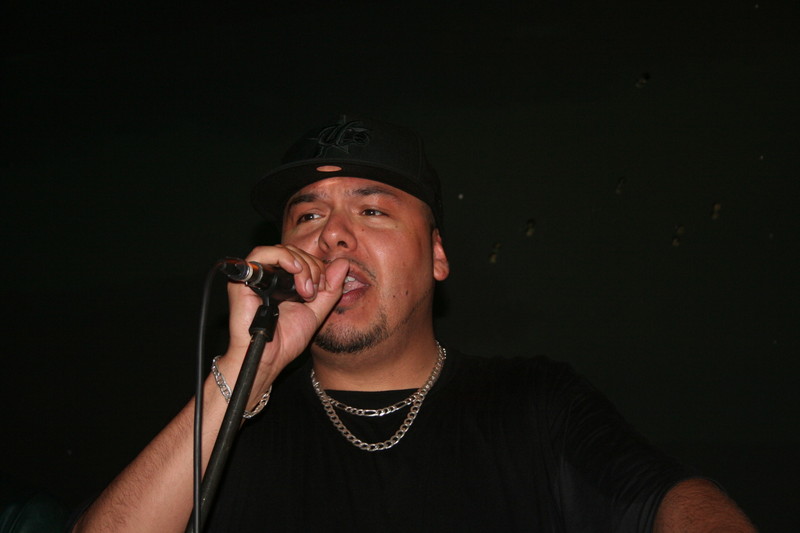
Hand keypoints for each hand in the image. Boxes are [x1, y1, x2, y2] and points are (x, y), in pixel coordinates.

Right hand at [222, 245, 348, 389]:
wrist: (270, 357)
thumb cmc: (287, 339)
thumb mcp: (317, 311)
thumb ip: (330, 289)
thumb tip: (342, 263)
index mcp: (284, 281)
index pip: (303, 258)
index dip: (317, 267)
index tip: (323, 288)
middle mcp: (268, 276)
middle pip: (294, 252)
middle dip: (311, 267)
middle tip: (313, 292)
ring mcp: (254, 277)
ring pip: (281, 250)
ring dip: (301, 264)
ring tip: (305, 289)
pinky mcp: (242, 280)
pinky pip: (260, 254)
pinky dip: (282, 257)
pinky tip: (295, 270)